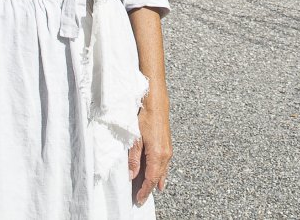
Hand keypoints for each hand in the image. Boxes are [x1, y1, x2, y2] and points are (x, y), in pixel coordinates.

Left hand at [129, 90, 171, 205]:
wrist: (155, 99)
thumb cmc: (144, 116)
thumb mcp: (135, 138)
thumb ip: (134, 159)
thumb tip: (132, 175)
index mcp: (158, 155)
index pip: (151, 179)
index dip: (144, 191)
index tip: (138, 200)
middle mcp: (166, 154)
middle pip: (157, 177)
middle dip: (149, 188)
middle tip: (140, 197)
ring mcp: (168, 149)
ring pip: (161, 171)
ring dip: (154, 180)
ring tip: (148, 190)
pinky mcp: (167, 144)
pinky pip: (164, 163)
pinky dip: (159, 171)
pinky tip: (158, 175)